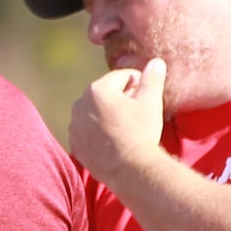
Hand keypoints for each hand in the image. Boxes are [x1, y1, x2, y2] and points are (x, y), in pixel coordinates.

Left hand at [70, 57, 167, 184]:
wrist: (129, 169)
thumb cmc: (140, 132)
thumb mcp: (151, 102)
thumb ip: (152, 78)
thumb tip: (155, 62)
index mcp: (98, 89)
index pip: (121, 77)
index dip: (138, 83)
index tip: (147, 94)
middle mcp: (80, 104)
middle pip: (105, 93)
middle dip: (121, 97)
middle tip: (137, 111)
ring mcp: (75, 125)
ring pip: (95, 112)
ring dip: (108, 114)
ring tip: (126, 126)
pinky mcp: (75, 143)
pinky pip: (88, 130)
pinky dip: (98, 131)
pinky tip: (113, 139)